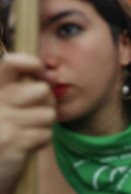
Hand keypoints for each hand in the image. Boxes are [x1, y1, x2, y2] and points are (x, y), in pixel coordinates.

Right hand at [0, 54, 55, 192]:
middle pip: (42, 90)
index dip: (33, 64)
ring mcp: (3, 122)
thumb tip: (51, 75)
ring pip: (49, 114)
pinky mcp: (12, 142)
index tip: (40, 72)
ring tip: (29, 130)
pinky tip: (26, 144)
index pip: (12, 62)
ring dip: (44, 125)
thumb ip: (24, 88)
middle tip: (36, 113)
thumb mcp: (7, 106)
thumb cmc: (4, 132)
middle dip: (47, 102)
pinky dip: (41, 140)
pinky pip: (46, 134)